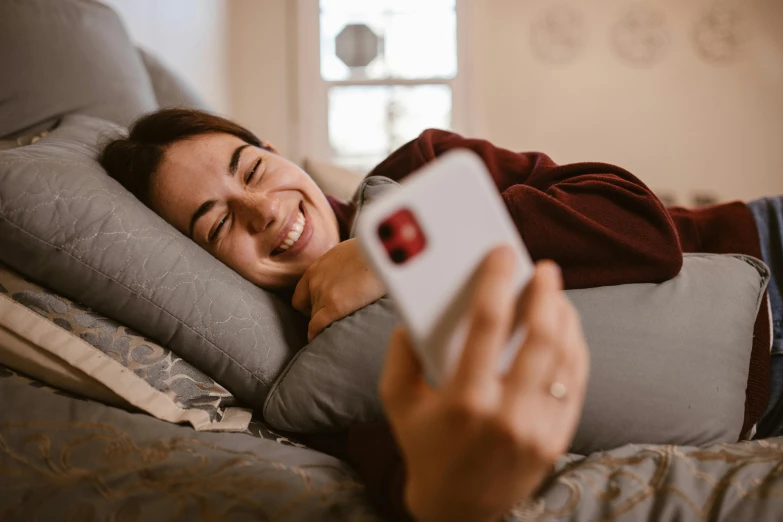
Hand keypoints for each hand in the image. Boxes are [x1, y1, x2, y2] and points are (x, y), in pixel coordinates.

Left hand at [292, 238, 385, 340]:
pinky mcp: (334, 305)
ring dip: (324, 324)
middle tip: (334, 321)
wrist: (384, 252)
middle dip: (318, 315)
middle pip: (307, 308)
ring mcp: (323, 293)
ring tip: (339, 329)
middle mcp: (315, 280)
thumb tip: (346, 273)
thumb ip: (339, 266)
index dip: (311, 305)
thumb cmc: (374, 251)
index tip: (322, 311)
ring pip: (314, 318)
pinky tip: (321, 342)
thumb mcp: (348, 252)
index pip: (301, 294)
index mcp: (317, 267)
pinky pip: (316, 327)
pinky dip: (316, 336)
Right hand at [379, 247, 588, 521]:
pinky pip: (575, 382)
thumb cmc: (423, 445)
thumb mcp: (396, 400)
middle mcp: (507, 415)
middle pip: (541, 338)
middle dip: (545, 293)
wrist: (458, 509)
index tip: (502, 254)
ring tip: (555, 294)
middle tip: (543, 268)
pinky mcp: (557, 439)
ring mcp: (538, 430)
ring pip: (566, 357)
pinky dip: (574, 348)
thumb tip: (419, 308)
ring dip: (564, 317)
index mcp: (463, 401)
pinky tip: (564, 329)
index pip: (487, 325)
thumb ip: (401, 352)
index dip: (495, 281)